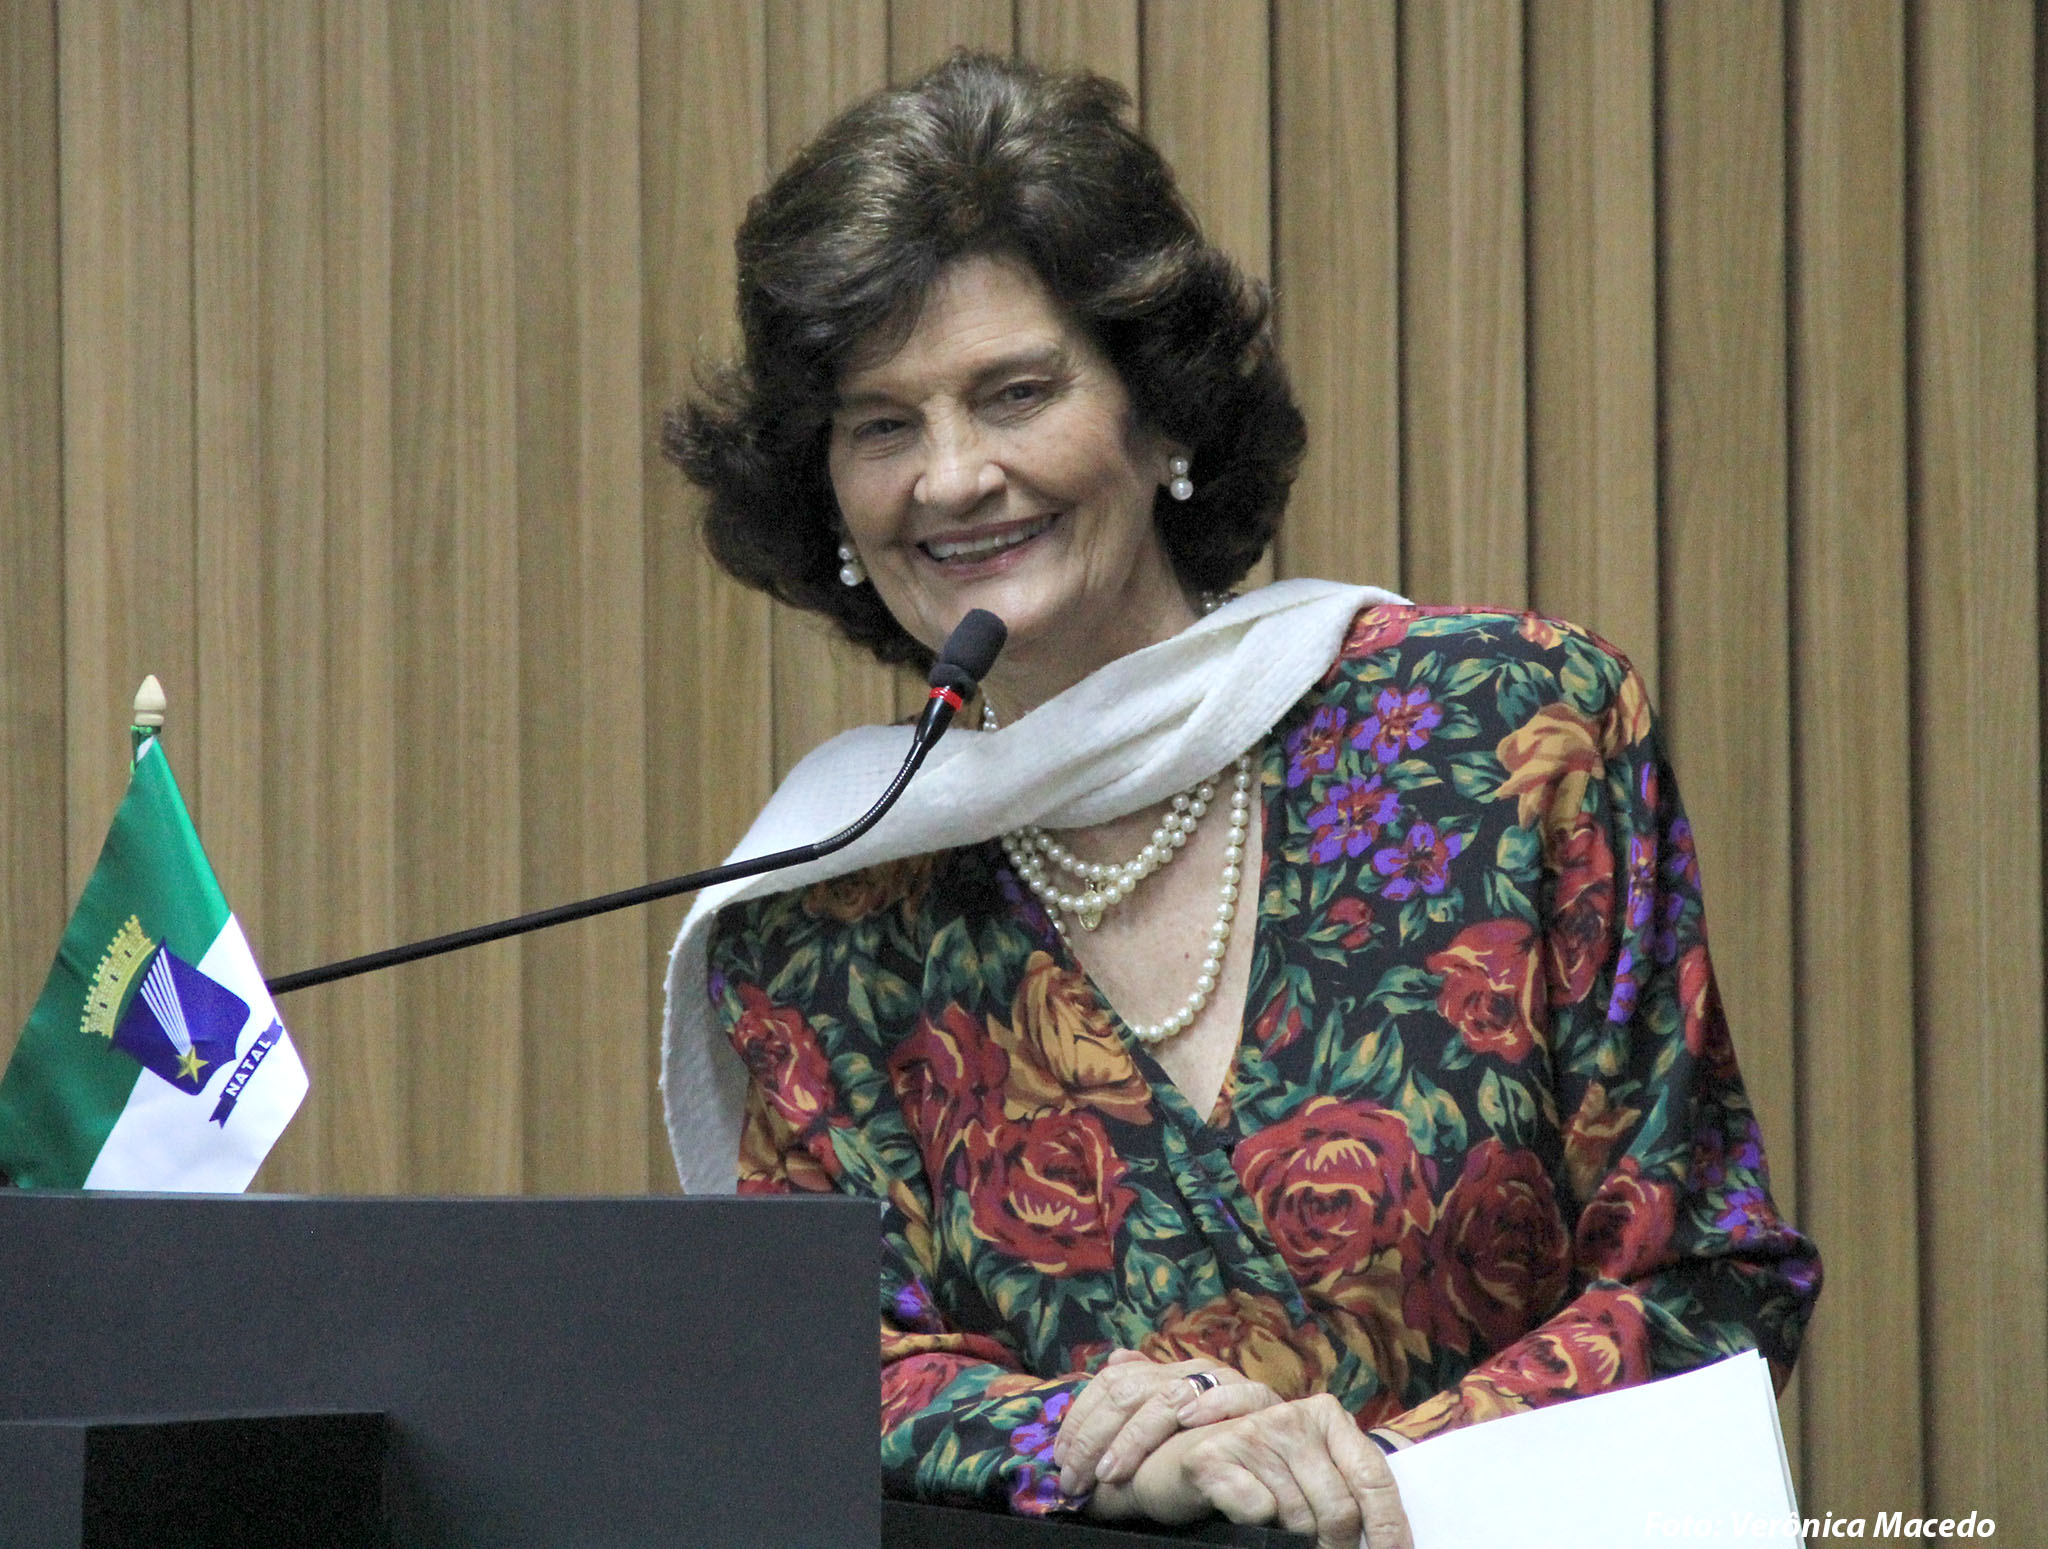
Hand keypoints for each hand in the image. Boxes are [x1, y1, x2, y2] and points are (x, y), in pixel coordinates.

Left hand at [1057, 1347, 1278, 1495]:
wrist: (1281, 1443)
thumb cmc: (1215, 1440)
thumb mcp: (1169, 1421)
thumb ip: (1140, 1395)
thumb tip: (1113, 1358)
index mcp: (1165, 1372)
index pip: (1112, 1381)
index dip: (1082, 1419)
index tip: (1061, 1457)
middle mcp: (1190, 1370)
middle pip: (1131, 1391)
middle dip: (1096, 1436)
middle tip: (1077, 1477)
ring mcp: (1224, 1381)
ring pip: (1170, 1397)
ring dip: (1136, 1436)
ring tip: (1112, 1472)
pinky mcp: (1259, 1398)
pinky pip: (1236, 1395)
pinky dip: (1210, 1406)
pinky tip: (1186, 1423)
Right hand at [1132, 1393, 1414, 1548]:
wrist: (1173, 1461)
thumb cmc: (1253, 1472)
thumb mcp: (1306, 1467)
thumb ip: (1344, 1485)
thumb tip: (1387, 1540)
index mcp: (1326, 1415)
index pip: (1374, 1476)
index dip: (1390, 1527)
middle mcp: (1292, 1416)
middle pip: (1340, 1508)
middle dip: (1336, 1545)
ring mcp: (1253, 1433)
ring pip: (1300, 1519)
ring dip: (1292, 1537)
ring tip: (1275, 1524)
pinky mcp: (1216, 1456)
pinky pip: (1259, 1515)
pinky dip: (1254, 1526)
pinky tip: (1240, 1510)